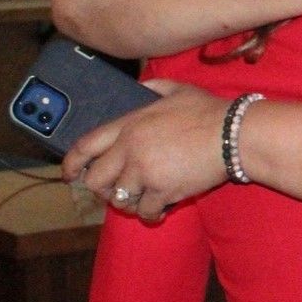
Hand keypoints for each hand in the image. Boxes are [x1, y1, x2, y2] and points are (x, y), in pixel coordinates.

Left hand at [63, 81, 225, 221]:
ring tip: (142, 200)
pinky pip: (144, 211)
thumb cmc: (208, 111)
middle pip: (96, 180)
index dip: (71, 163)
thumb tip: (142, 87)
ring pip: (119, 199)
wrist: (233, 134)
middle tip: (116, 190)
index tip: (68, 175)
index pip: (86, 145)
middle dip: (102, 189)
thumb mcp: (177, 89)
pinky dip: (150, 214)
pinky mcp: (163, 190)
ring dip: (129, 202)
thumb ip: (153, 87)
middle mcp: (131, 150)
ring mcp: (145, 172)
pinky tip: (159, 211)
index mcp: (130, 125)